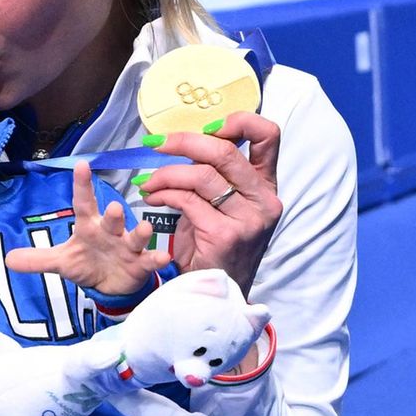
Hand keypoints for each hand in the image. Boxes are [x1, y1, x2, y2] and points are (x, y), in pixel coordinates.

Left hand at [6, 161, 169, 295]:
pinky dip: (156, 259)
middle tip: (115, 207)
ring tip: (146, 228)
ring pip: (134, 237)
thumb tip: (7, 259)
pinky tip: (163, 258)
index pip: (83, 203)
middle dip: (114, 214)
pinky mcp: (139, 265)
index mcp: (89, 227)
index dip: (82, 185)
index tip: (81, 165)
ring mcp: (127, 247)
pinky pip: (149, 261)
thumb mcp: (61, 262)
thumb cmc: (87, 263)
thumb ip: (37, 259)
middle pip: (112, 220)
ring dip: (140, 233)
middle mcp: (110, 232)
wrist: (110, 285)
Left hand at [135, 112, 282, 295]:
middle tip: (156, 144)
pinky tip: (151, 199)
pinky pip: (186, 200)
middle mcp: (264, 200)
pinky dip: (162, 194)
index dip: (238, 121)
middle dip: (184, 142)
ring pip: (200, 175)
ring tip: (147, 182)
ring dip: (164, 174)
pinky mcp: (225, 234)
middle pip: (225, 150)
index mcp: (266, 186)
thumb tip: (183, 139)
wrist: (216, 294)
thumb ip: (216, 175)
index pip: (268, 136)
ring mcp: (248, 219)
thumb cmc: (214, 246)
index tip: (207, 127)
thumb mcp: (224, 206)